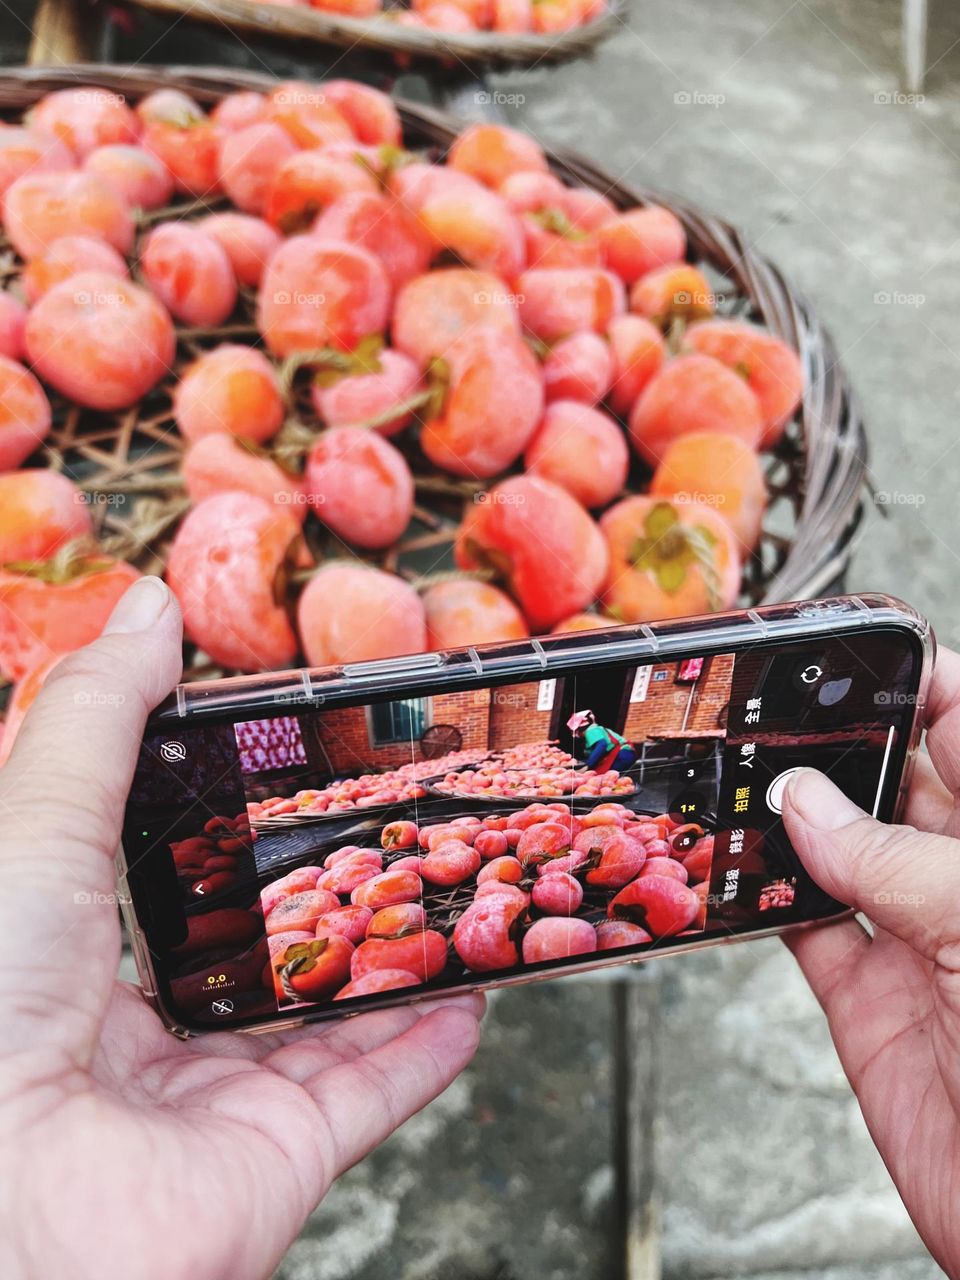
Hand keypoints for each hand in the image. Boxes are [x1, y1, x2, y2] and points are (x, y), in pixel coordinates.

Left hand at [0, 578, 482, 1279]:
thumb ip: (99, 715)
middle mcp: (150, 1035)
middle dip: (336, 894)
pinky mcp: (278, 1158)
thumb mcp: (36, 821)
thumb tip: (150, 608)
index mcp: (82, 951)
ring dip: (398, 961)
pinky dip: (430, 1042)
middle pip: (269, 952)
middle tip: (402, 828)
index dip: (242, 826)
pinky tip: (476, 987)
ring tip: (457, 891)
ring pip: (331, 1023)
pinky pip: (374, 1093)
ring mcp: (219, 1102)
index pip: (183, 878)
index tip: (307, 767)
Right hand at [782, 647, 959, 1278]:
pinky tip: (738, 869)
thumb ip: (901, 864)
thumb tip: (809, 804)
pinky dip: (761, 896)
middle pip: (896, 783)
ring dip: (789, 818)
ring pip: (839, 850)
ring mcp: (918, 941)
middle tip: (771, 717)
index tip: (860, 653)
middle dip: (836, 746)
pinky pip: (803, 927)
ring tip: (740, 782)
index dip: (922, 686)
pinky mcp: (869, 1003)